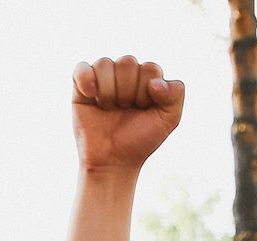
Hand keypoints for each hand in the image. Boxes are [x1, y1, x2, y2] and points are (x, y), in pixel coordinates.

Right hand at [71, 57, 185, 175]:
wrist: (112, 162)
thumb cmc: (139, 140)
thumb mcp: (168, 120)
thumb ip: (175, 95)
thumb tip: (155, 82)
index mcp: (147, 78)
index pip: (150, 68)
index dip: (145, 92)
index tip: (142, 110)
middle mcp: (125, 74)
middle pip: (127, 62)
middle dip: (127, 92)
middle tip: (123, 110)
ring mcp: (102, 78)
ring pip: (105, 64)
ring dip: (108, 92)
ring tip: (108, 109)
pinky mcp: (81, 86)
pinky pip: (81, 69)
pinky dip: (86, 79)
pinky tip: (91, 96)